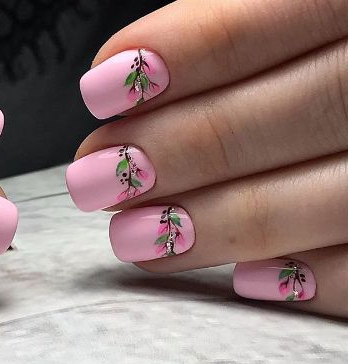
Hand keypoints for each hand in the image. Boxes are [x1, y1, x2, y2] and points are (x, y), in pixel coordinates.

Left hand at [67, 0, 347, 317]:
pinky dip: (317, 278)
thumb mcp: (303, 15)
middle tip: (94, 179)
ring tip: (133, 236)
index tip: (101, 89)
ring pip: (340, 195)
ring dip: (222, 222)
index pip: (278, 13)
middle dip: (185, 148)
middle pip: (304, 110)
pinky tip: (247, 281)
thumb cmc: (326, 50)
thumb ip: (240, 31)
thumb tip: (128, 79)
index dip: (189, 53)